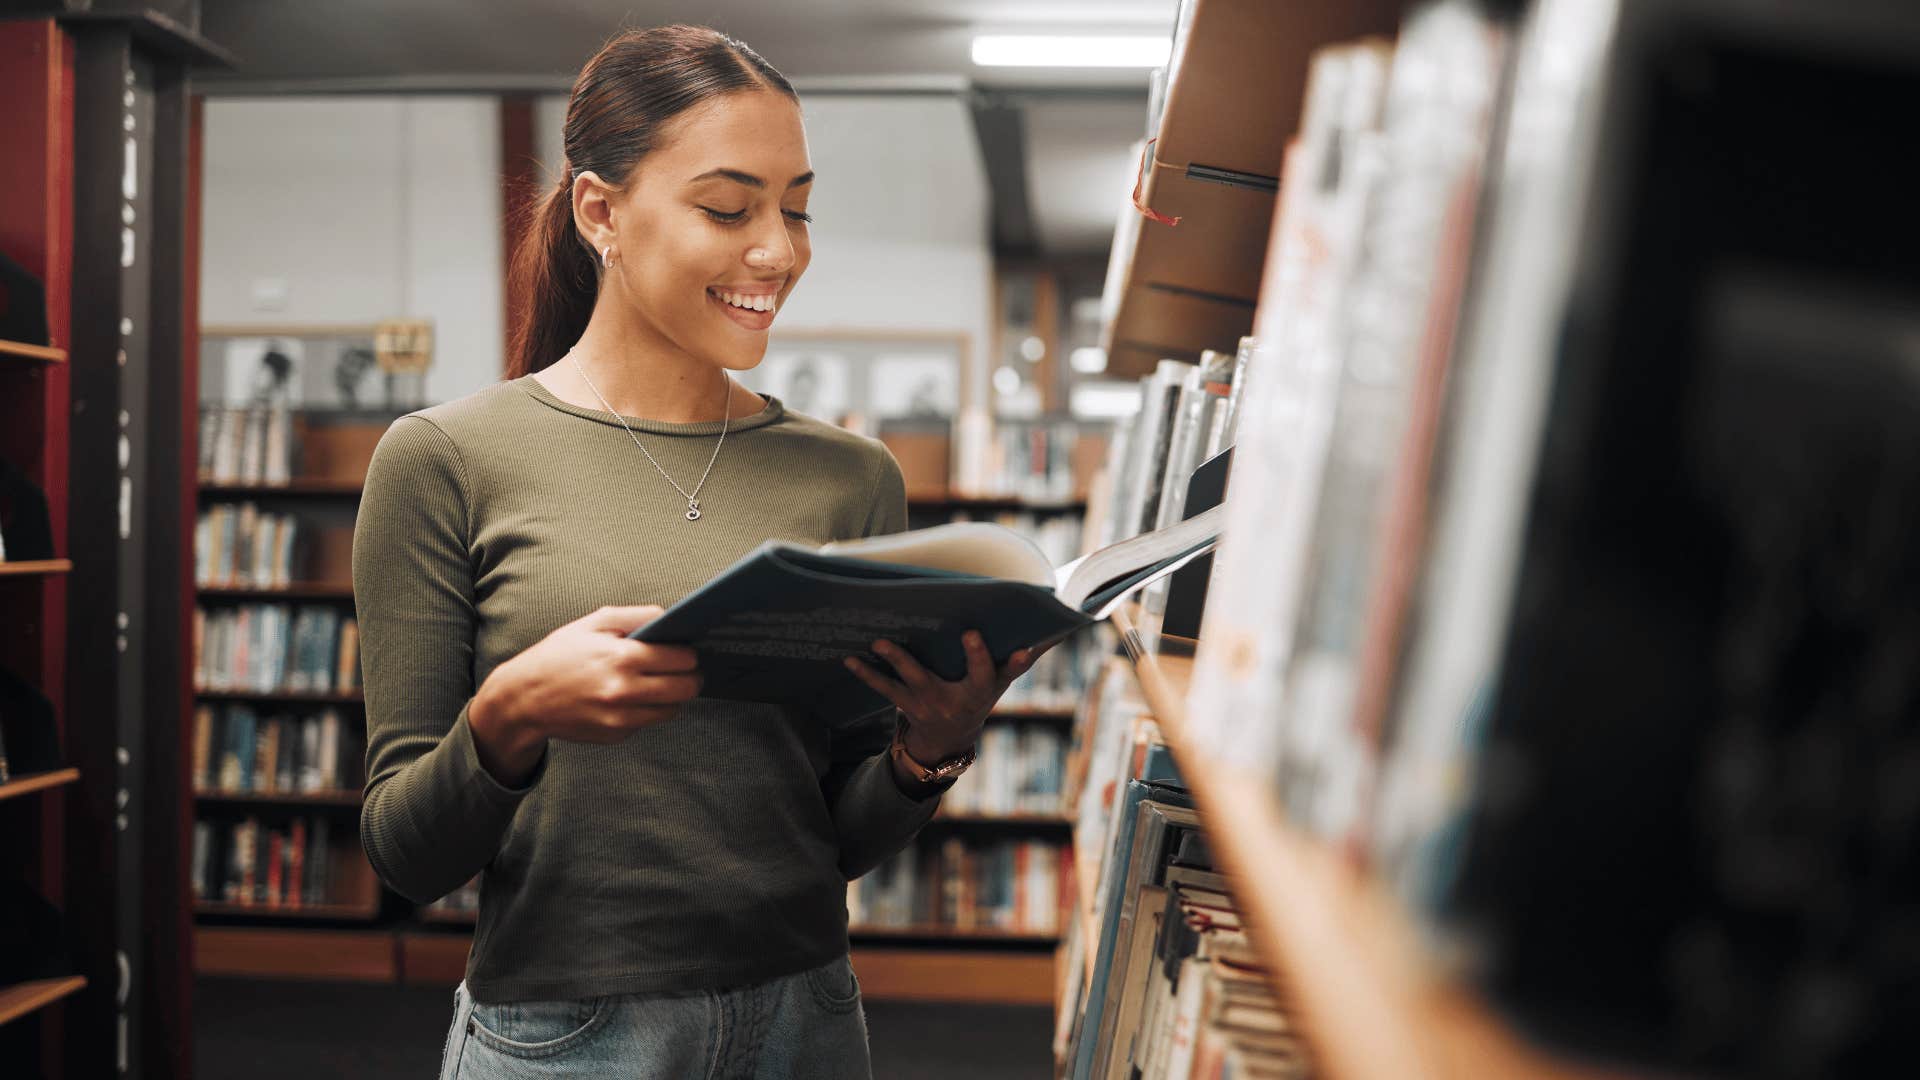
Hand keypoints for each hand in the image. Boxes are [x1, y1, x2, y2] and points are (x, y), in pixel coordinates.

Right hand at [469, 605, 700, 785]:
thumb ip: (635, 615)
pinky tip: (632, 698)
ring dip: (674, 696)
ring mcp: (621, 717)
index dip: (688, 652)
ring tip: (661, 682)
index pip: (681, 658)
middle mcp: (625, 690)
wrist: (525, 699)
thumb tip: (670, 617)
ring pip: (673, 709)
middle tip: (686, 669)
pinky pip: (649, 722)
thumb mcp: (593, 623)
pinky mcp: (617, 735)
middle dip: (692, 676)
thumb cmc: (559, 656)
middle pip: (686, 688)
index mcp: (622, 657)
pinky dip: (649, 710)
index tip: (685, 650)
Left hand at [843, 631, 1049, 763]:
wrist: (946, 741)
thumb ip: (1022, 656)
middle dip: (974, 656)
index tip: (1022, 645)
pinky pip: (885, 688)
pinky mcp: (907, 704)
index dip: (1015, 659)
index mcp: (987, 688)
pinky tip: (850, 658)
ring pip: (917, 680)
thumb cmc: (977, 696)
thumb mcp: (1001, 681)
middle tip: (971, 633)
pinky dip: (867, 673)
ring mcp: (934, 703)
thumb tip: (1057, 626)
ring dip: (897, 660)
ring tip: (879, 641)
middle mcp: (963, 697)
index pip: (1005, 671)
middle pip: (972, 676)